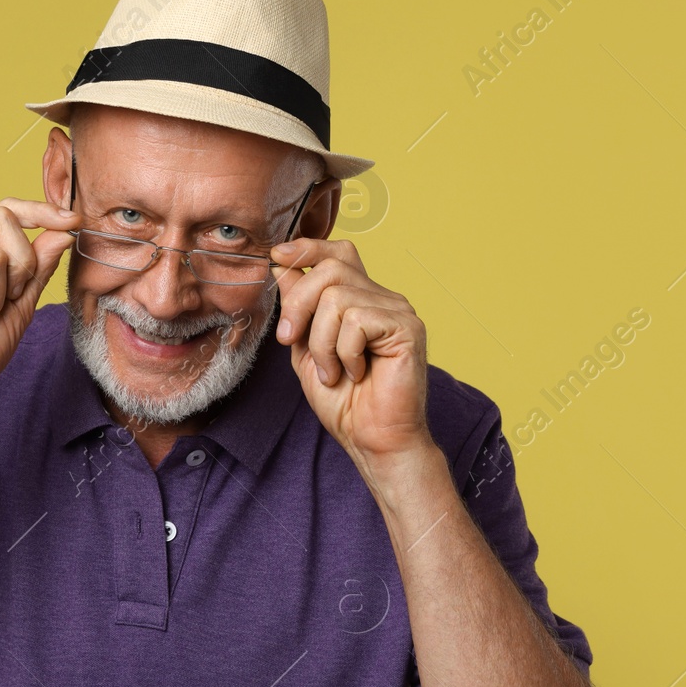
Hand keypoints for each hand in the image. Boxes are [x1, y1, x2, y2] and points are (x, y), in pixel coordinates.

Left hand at [270, 237, 435, 464]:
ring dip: (320, 341)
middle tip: (290, 341)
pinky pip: (356, 321)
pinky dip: (344, 352)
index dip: (308, 248)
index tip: (278, 257)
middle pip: (331, 268)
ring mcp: (398, 311)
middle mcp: (383, 299)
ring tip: (332, 371)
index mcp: (362, 300)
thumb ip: (298, 309)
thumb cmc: (344, 402)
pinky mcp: (407, 328)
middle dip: (298, 304)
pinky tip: (355, 373)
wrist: (371, 439)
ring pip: (337, 297)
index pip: (339, 253)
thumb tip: (283, 267)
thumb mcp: (306, 349)